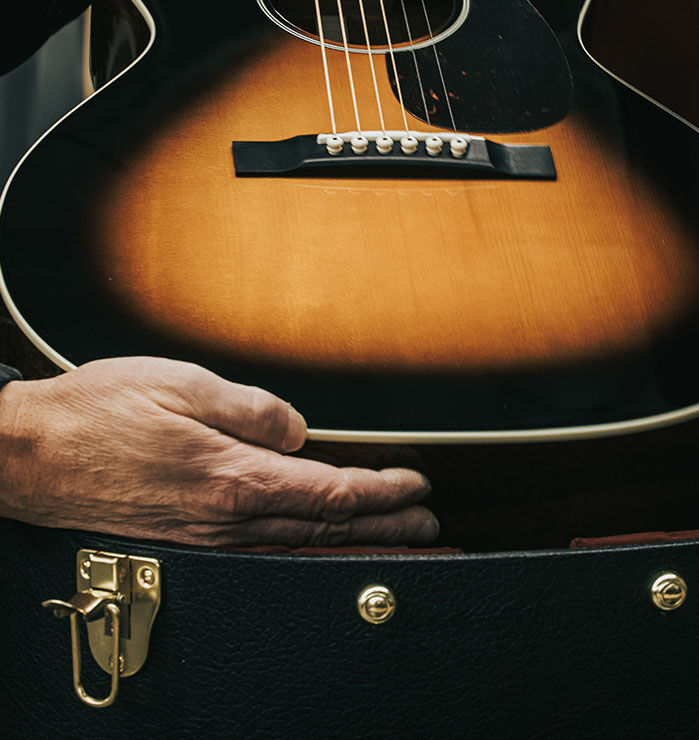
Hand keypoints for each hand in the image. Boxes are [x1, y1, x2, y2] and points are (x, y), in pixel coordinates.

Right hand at [0, 357, 437, 546]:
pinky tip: (321, 540)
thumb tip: (298, 431)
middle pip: (323, 526)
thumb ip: (252, 409)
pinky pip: (265, 545)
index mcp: (232, 477)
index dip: (380, 490)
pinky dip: (307, 544)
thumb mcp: (183, 384)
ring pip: (298, 542)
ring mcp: (206, 534)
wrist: (27, 455)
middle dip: (383, 524)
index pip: (329, 491)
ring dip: (353, 539)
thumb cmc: (98, 412)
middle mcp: (225, 517)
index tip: (416, 483)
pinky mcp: (188, 536)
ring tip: (394, 534)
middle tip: (427, 520)